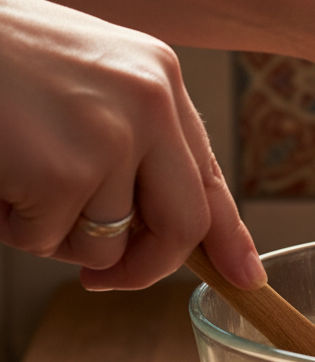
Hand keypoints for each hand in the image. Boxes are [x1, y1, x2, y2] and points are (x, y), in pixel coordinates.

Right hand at [0, 0, 263, 289]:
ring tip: (12, 172)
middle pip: (184, 226)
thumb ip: (130, 144)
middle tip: (101, 282)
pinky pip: (48, 240)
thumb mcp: (82, 84)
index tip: (246, 277)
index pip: (209, 176)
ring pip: (105, 243)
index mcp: (160, 79)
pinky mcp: (64, 168)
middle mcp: (152, 102)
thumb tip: (155, 231)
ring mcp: (112, 134)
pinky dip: (12, 225)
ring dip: (50, 232)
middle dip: (144, 268)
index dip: (228, 237)